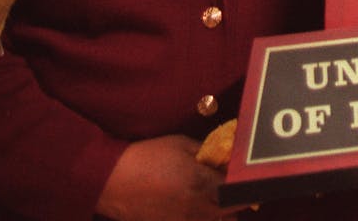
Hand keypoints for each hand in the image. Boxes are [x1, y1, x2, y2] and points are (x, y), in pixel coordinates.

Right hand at [95, 135, 240, 220]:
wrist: (111, 179)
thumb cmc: (147, 157)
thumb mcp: (181, 144)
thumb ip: (208, 154)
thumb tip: (225, 159)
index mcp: (202, 183)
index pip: (237, 191)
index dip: (245, 185)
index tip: (246, 179)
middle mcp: (196, 208)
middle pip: (231, 212)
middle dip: (236, 202)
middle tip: (233, 191)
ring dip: (220, 214)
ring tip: (213, 201)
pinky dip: (201, 218)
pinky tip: (194, 209)